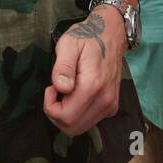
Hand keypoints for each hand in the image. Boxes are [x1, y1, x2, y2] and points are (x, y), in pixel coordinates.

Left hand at [44, 4, 125, 136]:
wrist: (111, 34)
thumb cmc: (87, 37)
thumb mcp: (68, 44)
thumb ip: (63, 66)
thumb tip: (61, 88)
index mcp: (92, 85)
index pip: (65, 117)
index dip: (50, 106)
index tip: (51, 87)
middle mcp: (105, 100)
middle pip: (72, 128)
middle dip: (56, 114)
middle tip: (55, 91)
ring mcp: (110, 105)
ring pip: (80, 128)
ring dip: (66, 115)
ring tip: (65, 91)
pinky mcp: (112, 107)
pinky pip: (89, 121)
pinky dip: (78, 114)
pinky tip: (76, 95)